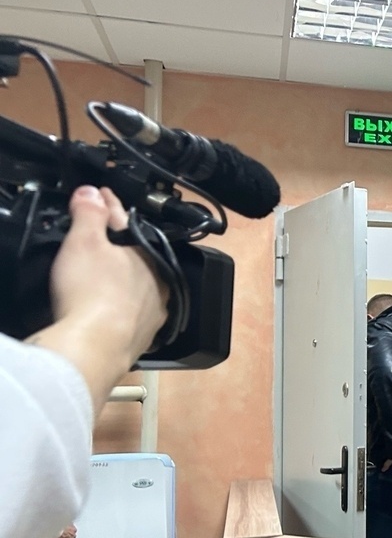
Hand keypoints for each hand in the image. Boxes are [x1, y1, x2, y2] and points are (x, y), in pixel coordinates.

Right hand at [51, 187, 167, 358]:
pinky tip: (112, 310)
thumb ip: (90, 213)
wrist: (96, 345)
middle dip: (122, 247)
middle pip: (138, 259)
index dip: (109, 207)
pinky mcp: (140, 339)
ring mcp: (152, 315)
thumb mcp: (85, 241)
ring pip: (139, 289)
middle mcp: (159, 287)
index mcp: (150, 259)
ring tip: (110, 276)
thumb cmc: (92, 292)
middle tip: (107, 238)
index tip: (102, 196)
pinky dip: (120, 309)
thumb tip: (92, 192)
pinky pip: (132, 317)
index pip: (126, 223)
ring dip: (125, 281)